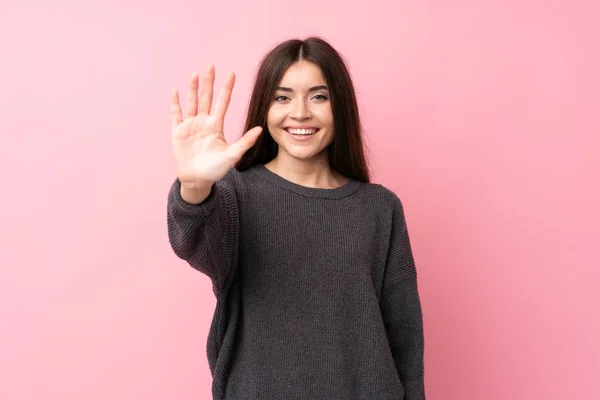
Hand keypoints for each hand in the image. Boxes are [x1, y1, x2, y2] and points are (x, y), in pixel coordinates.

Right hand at [171, 65, 261, 188]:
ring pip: (192, 102)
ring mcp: (190, 125)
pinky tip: (175, 90)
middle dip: (209, 82)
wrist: (197, 179)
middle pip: (207, 97)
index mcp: (216, 125)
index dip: (227, 88)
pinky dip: (175, 103)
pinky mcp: (178, 131)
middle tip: (211, 65)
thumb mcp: (232, 155)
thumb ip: (245, 142)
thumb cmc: (215, 169)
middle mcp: (203, 122)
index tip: (231, 73)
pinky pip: (176, 114)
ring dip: (192, 88)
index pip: (223, 102)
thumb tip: (260, 128)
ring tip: (194, 74)